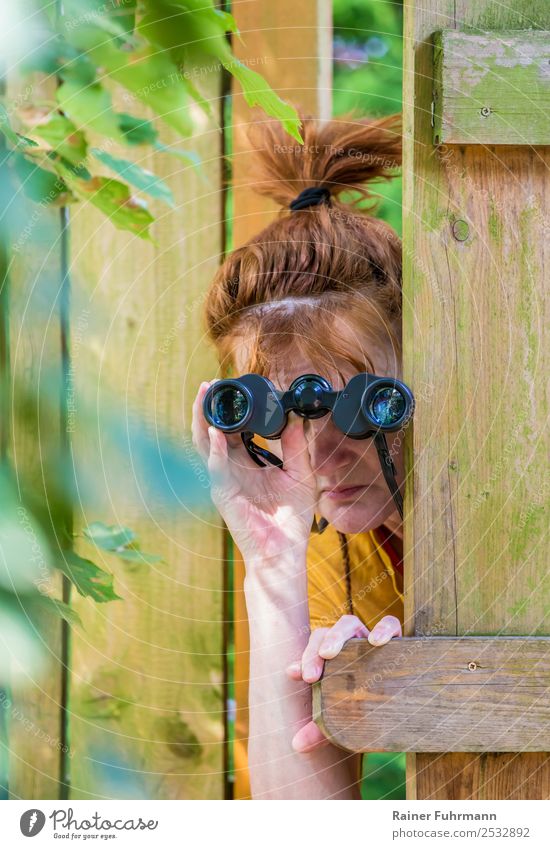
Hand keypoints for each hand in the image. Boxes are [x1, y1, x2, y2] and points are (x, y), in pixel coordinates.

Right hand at [191, 381, 316, 564]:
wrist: (284, 551)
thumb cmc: (290, 519)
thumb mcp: (300, 474)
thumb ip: (296, 446)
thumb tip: (296, 417)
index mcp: (247, 463)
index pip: (233, 430)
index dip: (233, 409)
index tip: (239, 387)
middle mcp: (231, 468)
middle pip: (212, 431)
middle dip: (209, 406)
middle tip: (211, 383)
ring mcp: (223, 480)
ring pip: (204, 444)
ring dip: (202, 419)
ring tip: (203, 395)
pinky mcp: (222, 494)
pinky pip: (215, 467)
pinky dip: (214, 449)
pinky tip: (216, 433)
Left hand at [286, 614, 401, 751]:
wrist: (404, 711)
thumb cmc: (366, 710)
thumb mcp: (342, 718)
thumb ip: (320, 728)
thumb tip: (297, 745)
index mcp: (332, 659)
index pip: (313, 649)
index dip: (303, 657)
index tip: (294, 674)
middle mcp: (347, 645)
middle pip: (325, 634)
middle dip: (314, 651)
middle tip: (310, 676)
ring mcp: (368, 640)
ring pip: (349, 623)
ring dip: (338, 635)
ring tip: (330, 654)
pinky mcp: (396, 640)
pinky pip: (391, 623)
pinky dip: (384, 628)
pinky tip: (377, 641)